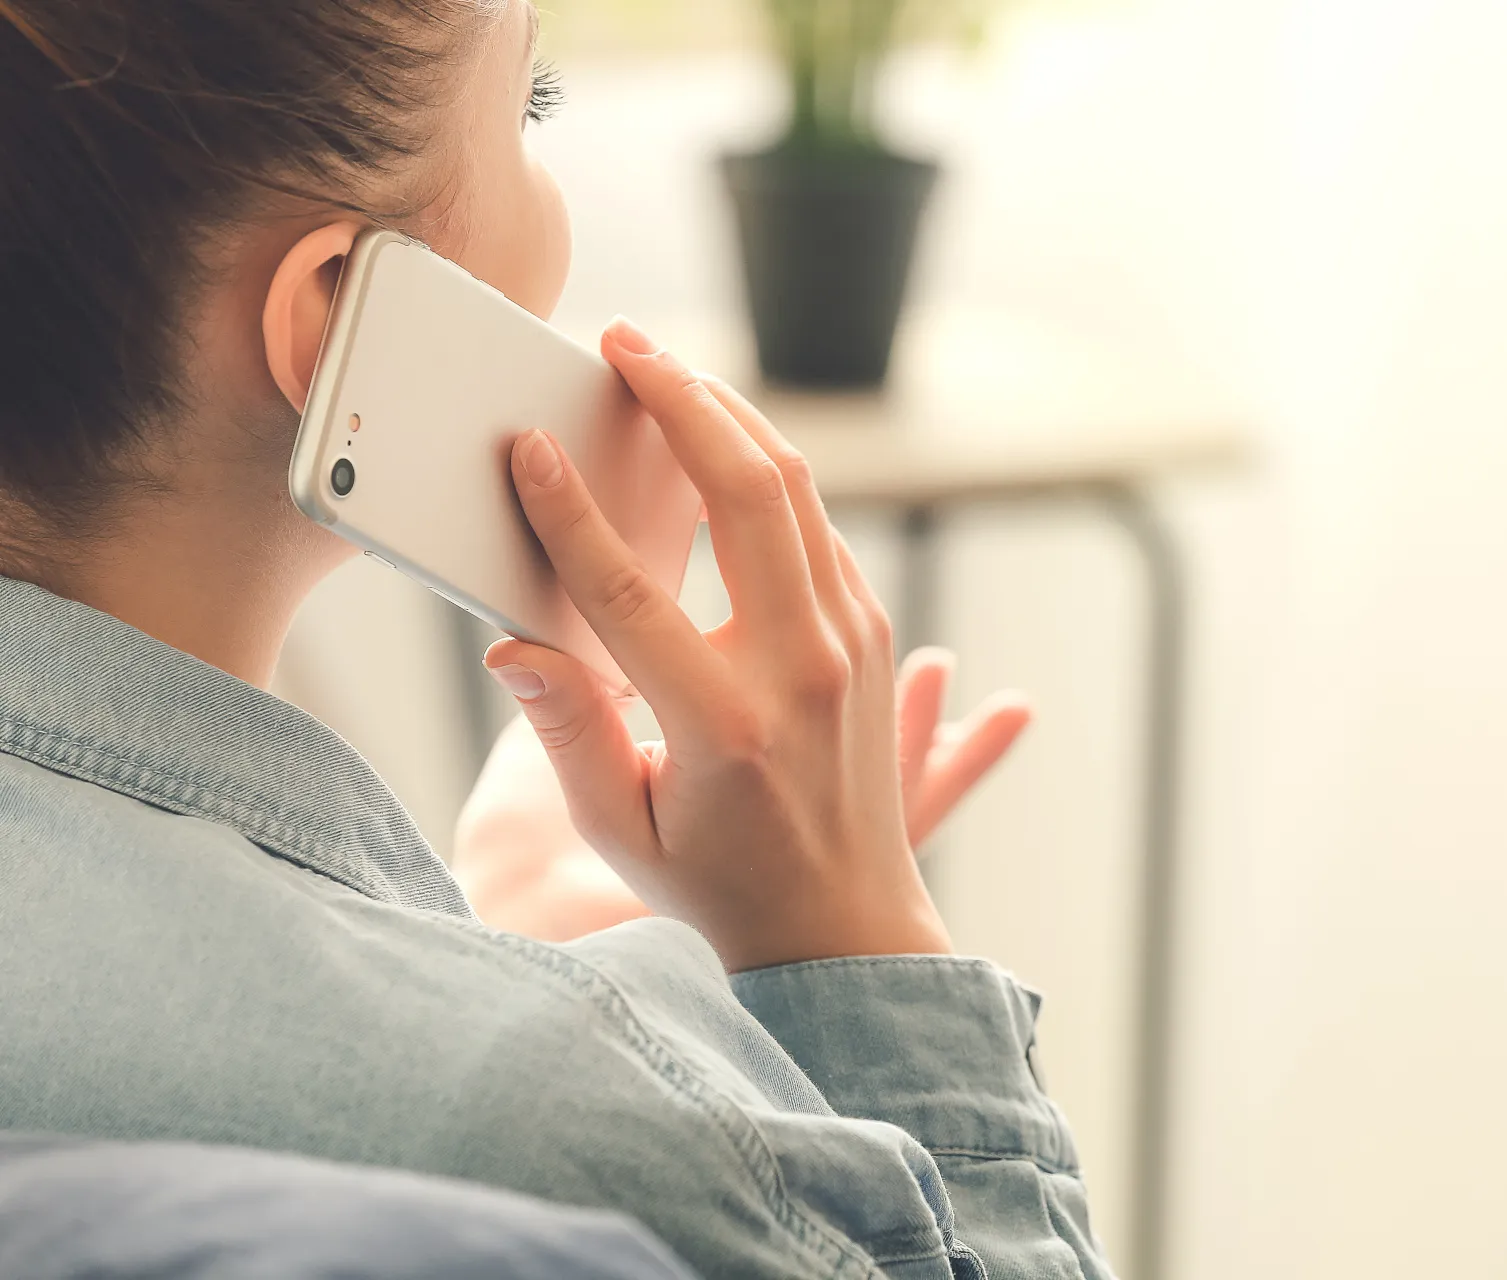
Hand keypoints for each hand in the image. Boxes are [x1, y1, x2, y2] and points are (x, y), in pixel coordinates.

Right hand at [481, 317, 960, 969]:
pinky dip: (768, 468)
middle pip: (747, 494)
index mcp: (724, 725)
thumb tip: (511, 647)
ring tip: (667, 370)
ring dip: (732, 416)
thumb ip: (568, 733)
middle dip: (681, 400)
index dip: (569, 513)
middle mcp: (800, 670)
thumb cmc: (719, 882)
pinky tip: (722, 439)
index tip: (528, 448)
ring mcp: (850, 645)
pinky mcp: (867, 633)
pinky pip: (818, 524)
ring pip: (797, 490)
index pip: (630, 593)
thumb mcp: (623, 827)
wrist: (846, 923)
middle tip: (624, 342)